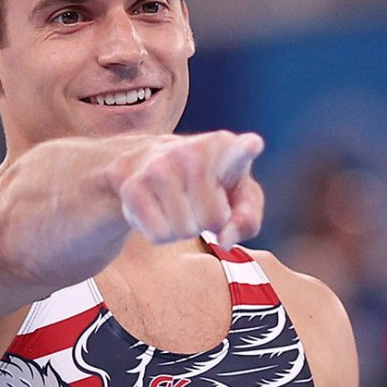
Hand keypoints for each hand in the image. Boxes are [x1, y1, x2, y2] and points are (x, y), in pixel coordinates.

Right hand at [112, 131, 265, 247]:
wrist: (148, 162)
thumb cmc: (207, 183)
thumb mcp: (238, 197)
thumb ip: (246, 219)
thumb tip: (224, 241)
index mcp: (225, 147)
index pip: (240, 148)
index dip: (247, 148)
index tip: (253, 145)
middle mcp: (192, 152)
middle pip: (213, 219)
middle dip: (208, 221)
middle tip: (198, 202)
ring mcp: (159, 166)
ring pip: (185, 230)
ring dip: (184, 229)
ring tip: (179, 205)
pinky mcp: (133, 186)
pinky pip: (159, 235)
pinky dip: (162, 235)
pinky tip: (159, 212)